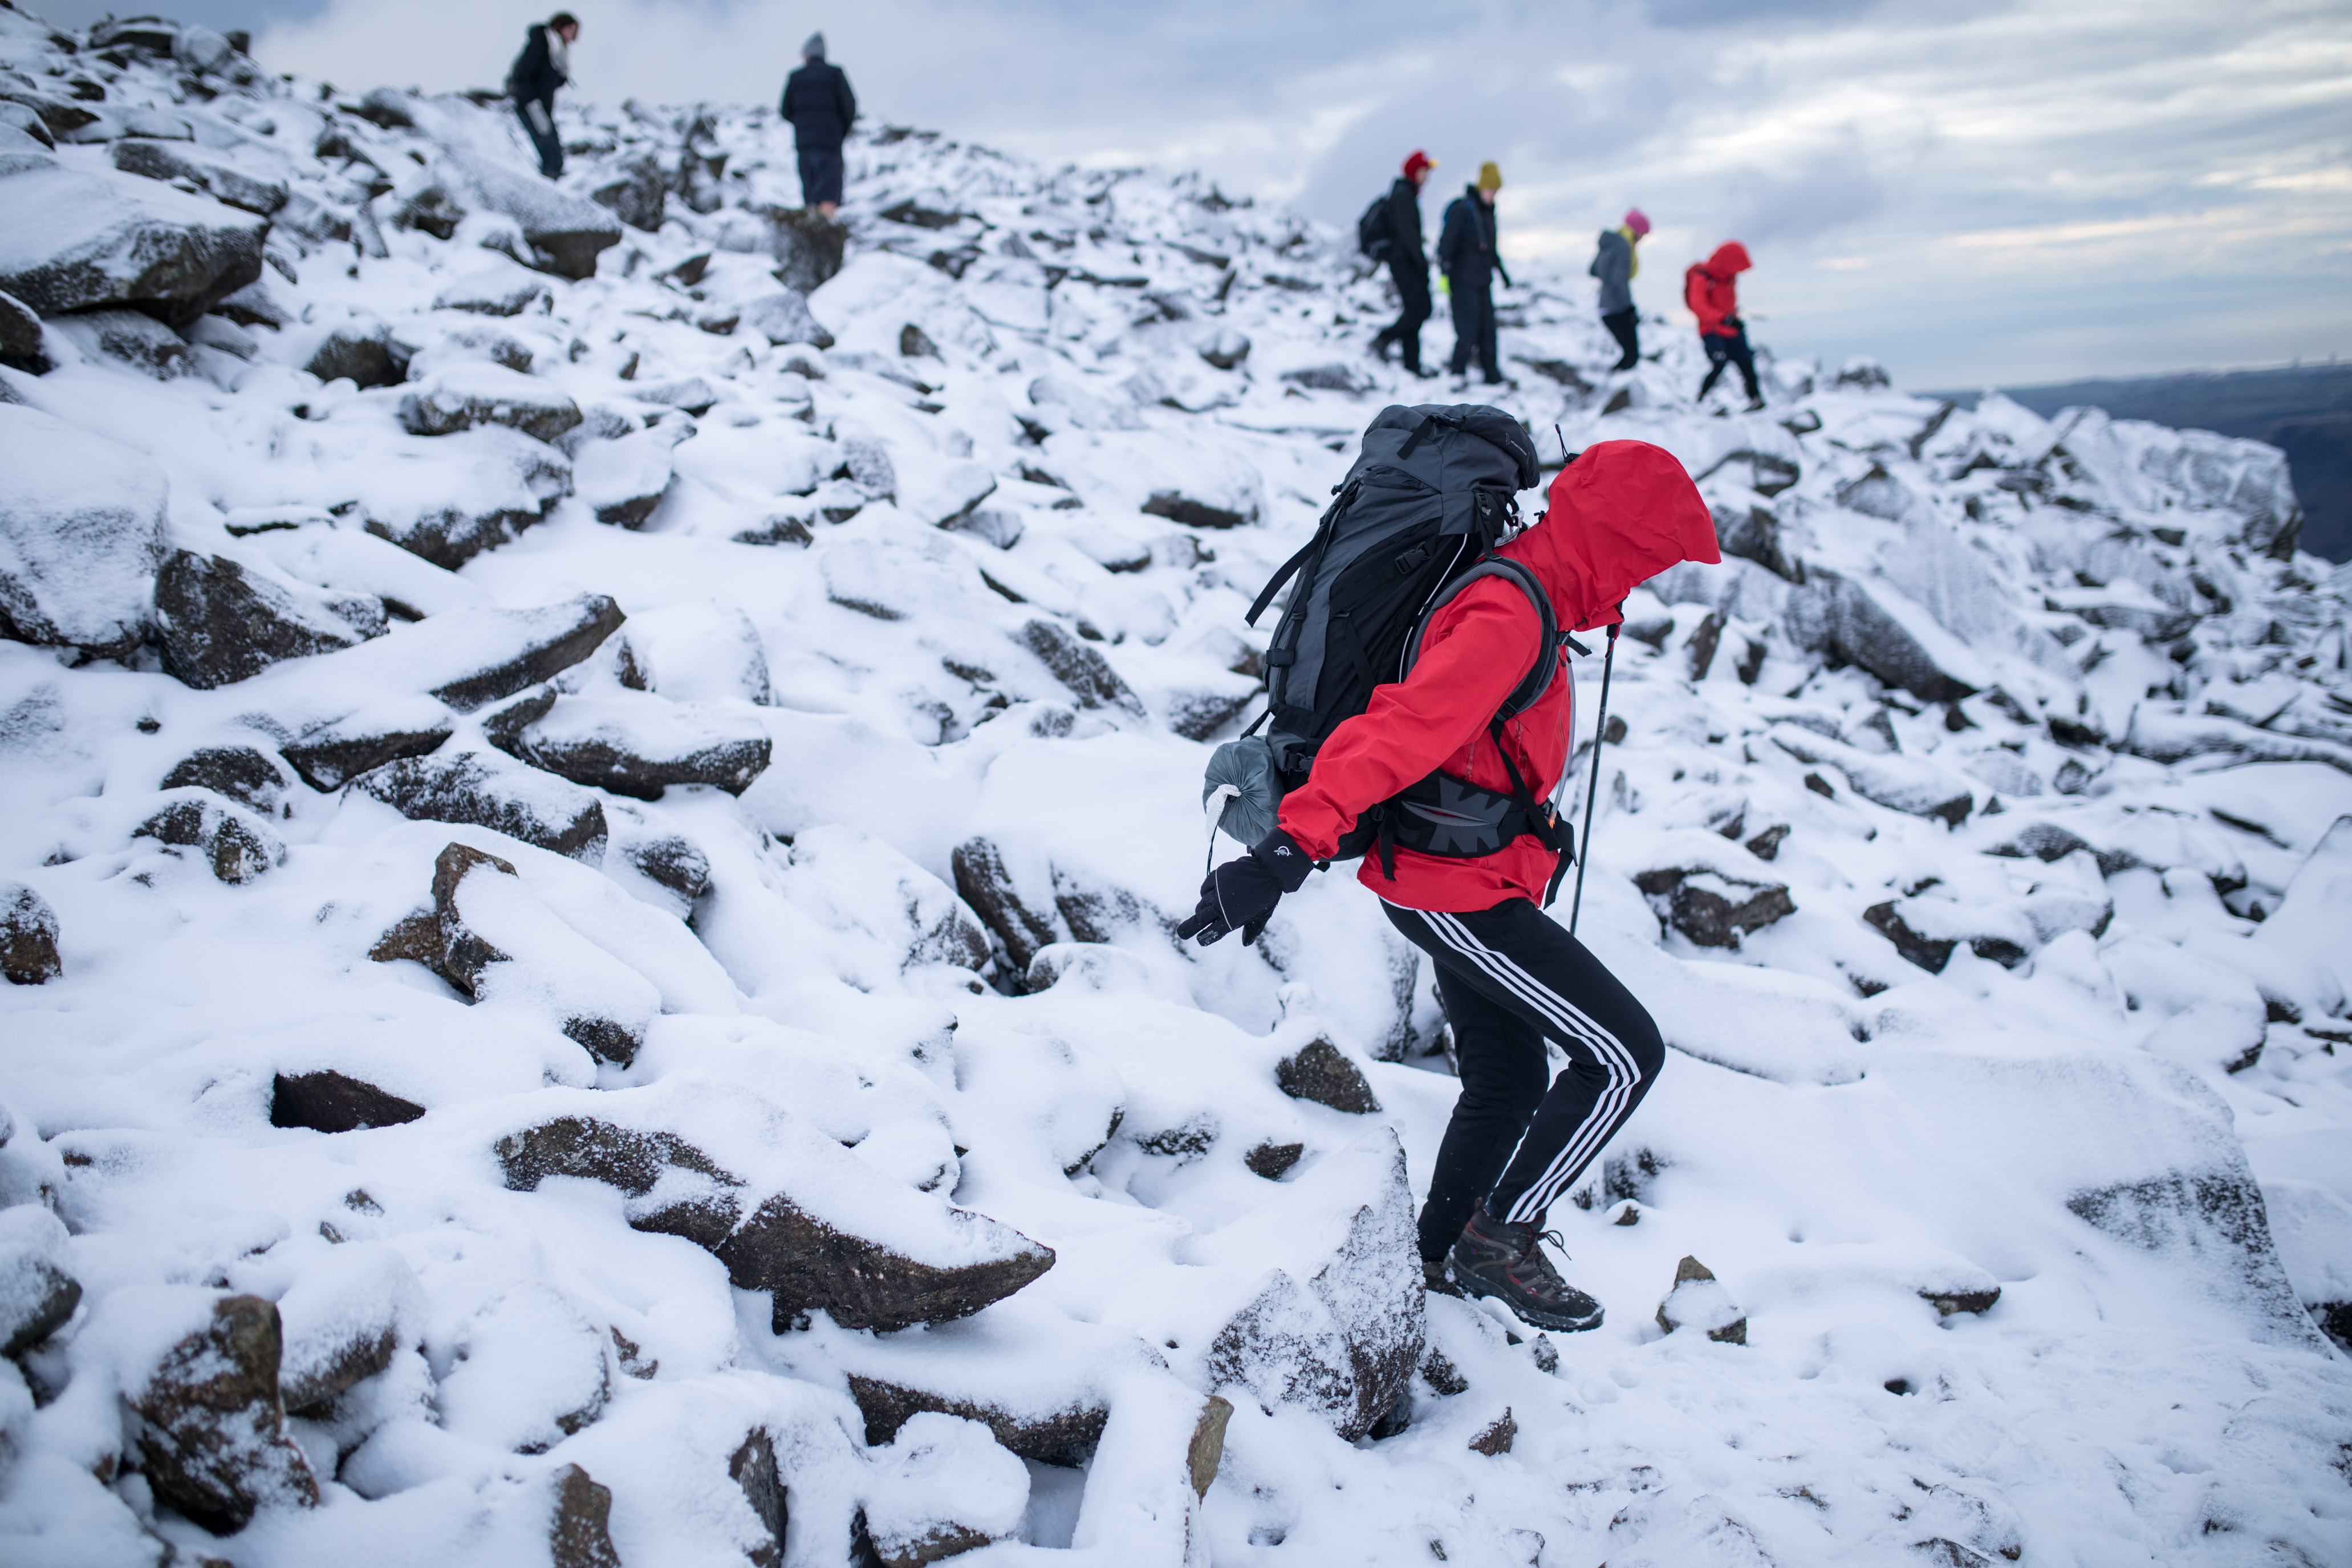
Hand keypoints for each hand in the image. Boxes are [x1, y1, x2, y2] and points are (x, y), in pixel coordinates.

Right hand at [1177, 831, 1313, 945]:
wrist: (1269, 870)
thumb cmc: (1268, 895)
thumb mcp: (1262, 916)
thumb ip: (1251, 930)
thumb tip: (1245, 944)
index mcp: (1232, 920)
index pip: (1212, 933)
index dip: (1205, 938)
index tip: (1200, 940)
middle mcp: (1221, 907)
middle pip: (1199, 920)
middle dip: (1189, 928)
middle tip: (1181, 934)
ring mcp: (1217, 891)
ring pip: (1202, 904)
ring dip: (1202, 909)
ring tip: (1208, 910)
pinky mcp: (1216, 877)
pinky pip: (1204, 889)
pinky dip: (1206, 893)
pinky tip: (1213, 894)